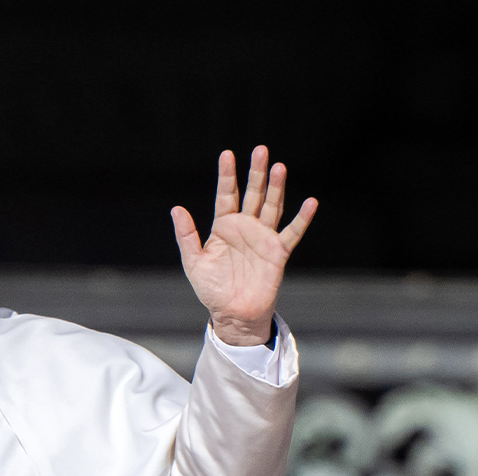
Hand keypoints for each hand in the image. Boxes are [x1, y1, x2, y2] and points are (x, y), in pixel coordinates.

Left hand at [171, 145, 317, 345]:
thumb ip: (186, 235)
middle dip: (256, 173)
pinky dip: (302, 218)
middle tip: (260, 150)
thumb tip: (176, 208)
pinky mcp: (278, 252)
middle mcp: (245, 227)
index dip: (227, 175)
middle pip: (252, 194)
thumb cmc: (212, 288)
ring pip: (272, 206)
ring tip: (279, 167)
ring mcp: (263, 238)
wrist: (232, 313)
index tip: (227, 154)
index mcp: (223, 227)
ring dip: (276, 188)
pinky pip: (292, 232)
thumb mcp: (193, 261)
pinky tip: (310, 202)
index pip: (226, 195)